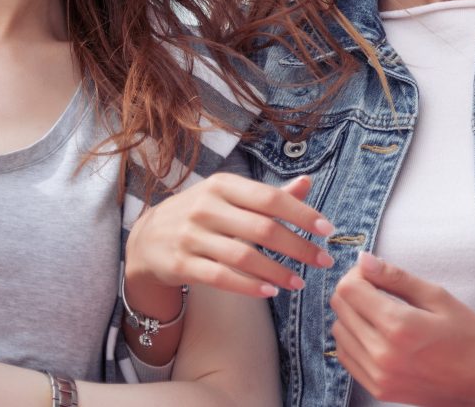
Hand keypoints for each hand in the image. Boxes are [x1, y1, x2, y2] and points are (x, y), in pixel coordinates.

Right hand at [126, 173, 334, 297]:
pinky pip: (222, 278)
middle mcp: (205, 207)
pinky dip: (249, 286)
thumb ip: (268, 195)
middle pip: (262, 229)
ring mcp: (191, 236)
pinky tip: (271, 291)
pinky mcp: (181, 264)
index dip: (302, 214)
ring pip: (243, 257)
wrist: (146, 238)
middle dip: (298, 247)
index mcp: (222, 185)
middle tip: (324, 260)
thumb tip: (307, 183)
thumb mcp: (229, 197)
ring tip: (301, 282)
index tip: (328, 230)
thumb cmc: (200, 215)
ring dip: (278, 272)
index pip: (269, 198)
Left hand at [329, 251, 474, 406]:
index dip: (356, 274)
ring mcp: (378, 375)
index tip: (372, 273)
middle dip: (353, 291)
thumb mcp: (438, 297)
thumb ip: (397, 277)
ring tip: (377, 311)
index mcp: (399, 326)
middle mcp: (383, 353)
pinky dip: (353, 340)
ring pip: (339, 332)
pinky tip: (373, 333)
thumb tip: (363, 260)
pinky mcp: (378, 389)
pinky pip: (346, 357)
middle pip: (340, 309)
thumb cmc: (468, 336)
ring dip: (351, 315)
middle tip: (375, 287)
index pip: (349, 290)